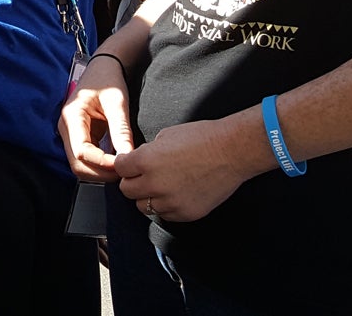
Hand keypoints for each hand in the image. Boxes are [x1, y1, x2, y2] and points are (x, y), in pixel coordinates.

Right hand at [58, 54, 134, 180]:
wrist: (103, 68)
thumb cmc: (108, 80)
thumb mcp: (117, 102)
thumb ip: (121, 130)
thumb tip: (129, 156)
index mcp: (72, 117)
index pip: (82, 151)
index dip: (102, 163)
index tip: (123, 164)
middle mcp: (66, 128)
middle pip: (77, 164)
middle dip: (100, 173)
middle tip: (125, 172)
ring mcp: (71, 134)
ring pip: (80, 165)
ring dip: (100, 172)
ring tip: (123, 168)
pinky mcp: (79, 137)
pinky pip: (87, 159)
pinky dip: (101, 165)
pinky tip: (117, 162)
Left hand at [115, 118, 253, 222]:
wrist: (232, 151)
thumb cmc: (202, 138)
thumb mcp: (165, 136)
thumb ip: (147, 153)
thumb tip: (138, 162)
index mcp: (146, 161)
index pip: (119, 169)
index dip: (124, 165)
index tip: (129, 165)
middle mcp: (155, 184)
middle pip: (127, 191)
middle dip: (133, 182)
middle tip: (143, 176)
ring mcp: (171, 201)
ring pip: (144, 207)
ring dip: (148, 197)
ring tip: (162, 185)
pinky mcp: (186, 213)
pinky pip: (166, 215)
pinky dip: (166, 206)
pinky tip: (176, 193)